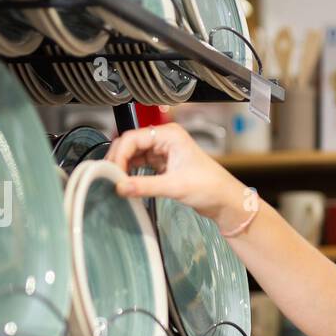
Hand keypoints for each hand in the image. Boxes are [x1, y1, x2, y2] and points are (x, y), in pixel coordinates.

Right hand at [106, 123, 249, 229]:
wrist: (225, 200)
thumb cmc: (211, 186)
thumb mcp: (175, 186)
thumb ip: (145, 186)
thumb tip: (120, 186)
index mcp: (169, 135)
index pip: (133, 138)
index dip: (119, 154)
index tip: (113, 172)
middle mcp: (165, 139)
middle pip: (131, 144)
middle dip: (118, 160)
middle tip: (110, 177)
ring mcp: (164, 151)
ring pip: (134, 155)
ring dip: (124, 167)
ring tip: (116, 182)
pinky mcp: (164, 165)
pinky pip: (141, 165)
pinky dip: (132, 173)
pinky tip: (127, 183)